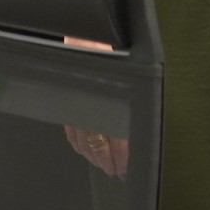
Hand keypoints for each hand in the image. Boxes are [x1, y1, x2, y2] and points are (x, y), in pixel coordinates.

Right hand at [62, 36, 129, 176]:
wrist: (85, 38)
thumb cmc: (110, 53)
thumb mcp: (129, 76)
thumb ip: (134, 97)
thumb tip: (142, 123)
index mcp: (110, 103)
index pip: (118, 139)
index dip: (123, 157)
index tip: (127, 167)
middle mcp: (91, 108)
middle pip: (99, 146)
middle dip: (108, 162)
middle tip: (117, 171)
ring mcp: (77, 108)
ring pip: (83, 142)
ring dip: (94, 156)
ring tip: (103, 164)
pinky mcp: (67, 104)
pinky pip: (70, 131)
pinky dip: (78, 144)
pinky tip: (85, 149)